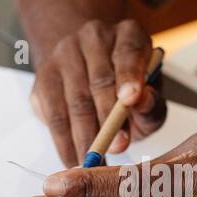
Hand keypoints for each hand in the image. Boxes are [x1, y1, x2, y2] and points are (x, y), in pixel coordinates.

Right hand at [28, 18, 165, 167]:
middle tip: (116, 148)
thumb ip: (152, 103)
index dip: (130, 76)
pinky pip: (53, 113)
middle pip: (100, 79)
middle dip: (108, 120)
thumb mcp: (149, 97)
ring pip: (75, 100)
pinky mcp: (44, 75)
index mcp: (128, 34)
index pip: (129, 51)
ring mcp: (65, 53)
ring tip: (95, 162)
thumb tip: (143, 102)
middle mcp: (94, 36)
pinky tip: (73, 159)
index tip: (131, 100)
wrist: (88, 73)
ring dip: (85, 136)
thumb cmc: (127, 91)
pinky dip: (64, 141)